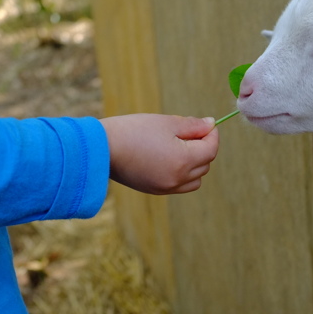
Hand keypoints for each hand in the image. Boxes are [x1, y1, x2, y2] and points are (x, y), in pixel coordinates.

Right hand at [100, 114, 219, 194]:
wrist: (100, 149)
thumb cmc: (133, 131)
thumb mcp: (166, 123)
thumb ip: (192, 126)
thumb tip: (211, 125)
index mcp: (183, 161)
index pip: (211, 150)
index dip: (212, 135)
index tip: (206, 125)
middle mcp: (178, 179)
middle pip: (205, 165)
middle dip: (203, 148)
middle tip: (189, 132)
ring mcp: (166, 188)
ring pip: (195, 179)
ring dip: (195, 164)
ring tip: (178, 146)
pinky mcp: (155, 190)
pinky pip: (179, 185)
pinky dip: (181, 174)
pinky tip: (168, 158)